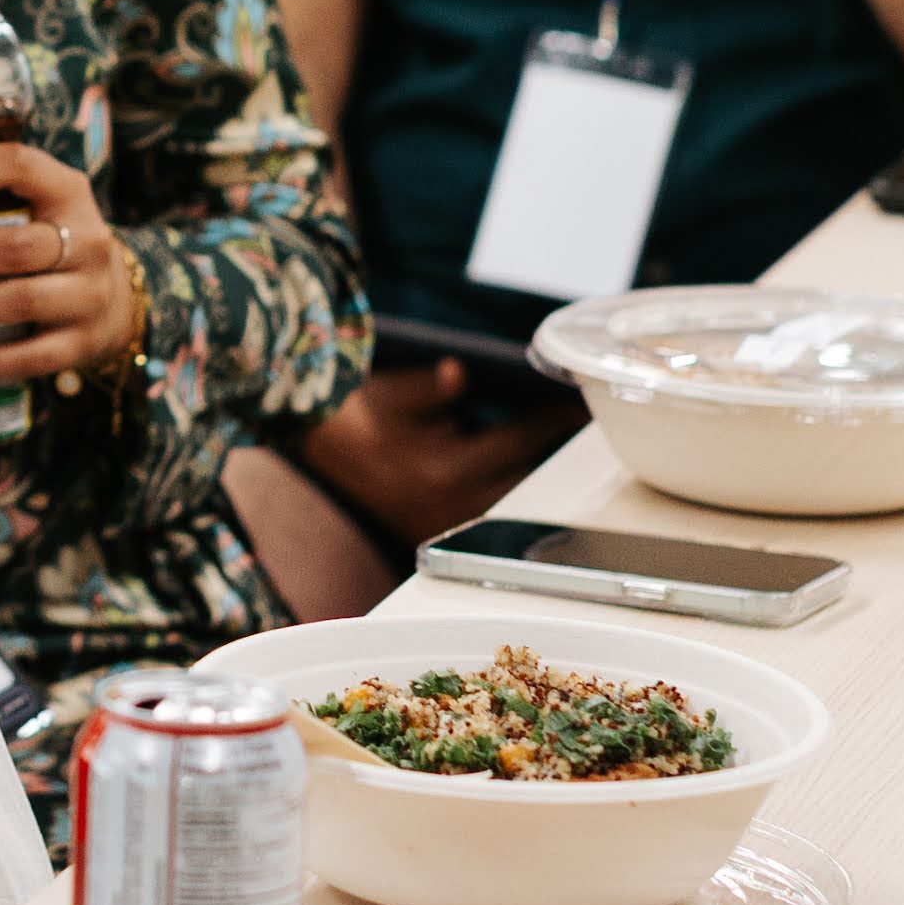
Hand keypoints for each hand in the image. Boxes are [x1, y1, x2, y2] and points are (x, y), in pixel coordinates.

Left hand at [0, 140, 142, 389]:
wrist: (115, 298)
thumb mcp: (25, 201)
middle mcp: (87, 239)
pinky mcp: (82, 343)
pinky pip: (29, 357)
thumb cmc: (45, 239)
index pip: (20, 166)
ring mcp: (89, 295)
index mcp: (66, 191)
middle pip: (16, 246)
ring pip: (22, 300)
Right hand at [290, 359, 574, 546]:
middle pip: (525, 479)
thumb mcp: (390, 392)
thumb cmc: (358, 415)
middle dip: (553, 452)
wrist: (320, 448)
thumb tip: (457, 373)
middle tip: (582, 424)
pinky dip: (506, 491)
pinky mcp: (436, 531)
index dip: (554, 420)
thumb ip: (426, 387)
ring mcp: (444, 523)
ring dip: (533, 475)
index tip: (579, 404)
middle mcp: (449, 504)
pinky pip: (486, 512)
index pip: (517, 441)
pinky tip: (524, 470)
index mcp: (442, 469)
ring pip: (509, 501)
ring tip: (562, 447)